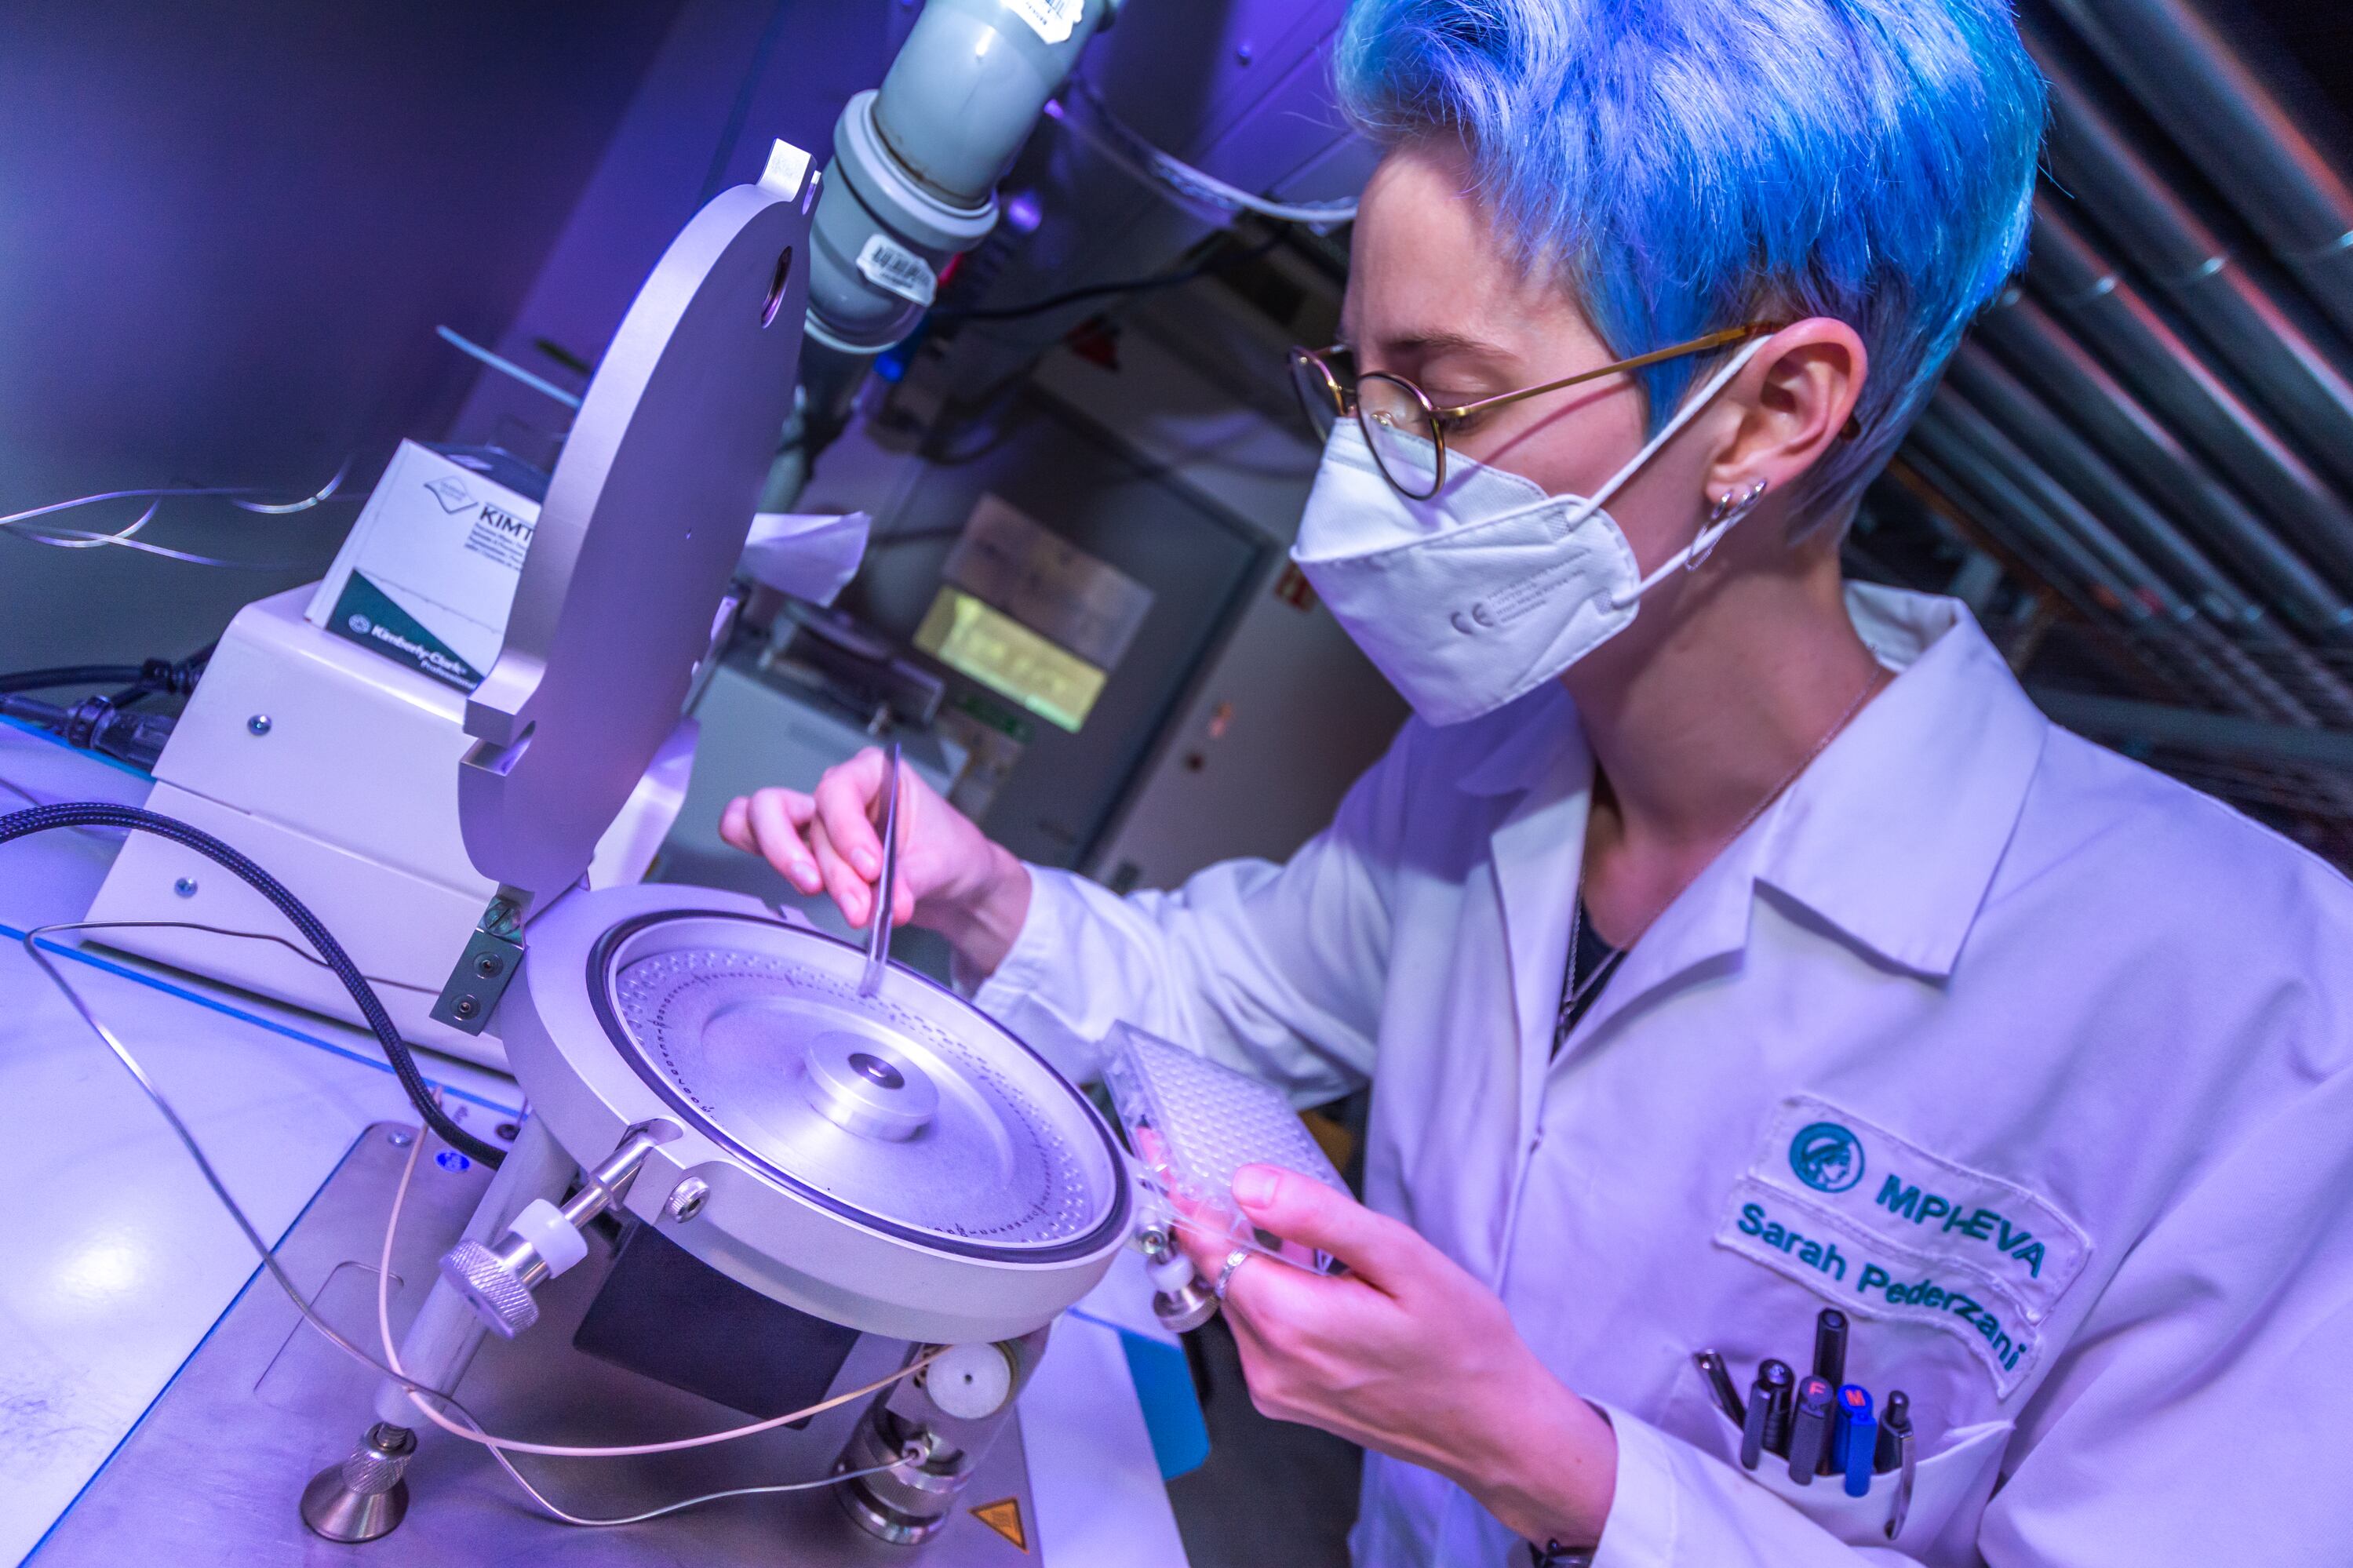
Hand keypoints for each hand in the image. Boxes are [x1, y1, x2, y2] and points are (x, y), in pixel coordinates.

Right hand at [719, 747, 1031, 975]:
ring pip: (762, 820)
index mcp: (873, 773)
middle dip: (823, 863)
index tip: (872, 870)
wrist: (953, 881)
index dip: (847, 832)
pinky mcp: (804, 852)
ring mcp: (814, 821)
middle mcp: (837, 792)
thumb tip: (889, 905)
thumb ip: (910, 880)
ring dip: (786, 861)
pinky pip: (751, 836)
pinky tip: (785, 877)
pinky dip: (757, 853)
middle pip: (793, 809)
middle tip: (856, 905)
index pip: (837, 791)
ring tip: (823, 897)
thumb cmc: (950, 853)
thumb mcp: (943, 863)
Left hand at [1179, 1165, 1617, 1549]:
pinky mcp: (1284, 1399)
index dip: (1184, 1194)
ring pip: (1240, 1300)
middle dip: (1236, 1226)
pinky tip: (1327, 1289)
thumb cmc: (1463, 1344)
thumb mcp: (1401, 1258)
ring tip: (1327, 1254)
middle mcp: (1267, 1363)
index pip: (1206, 1244)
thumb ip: (1318, 1217)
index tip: (1162, 1153)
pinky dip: (1277, 1298)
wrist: (1493, 1427)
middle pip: (1220, 1271)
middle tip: (1276, 1192)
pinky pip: (1260, 1331)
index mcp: (1290, 1322)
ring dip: (1263, 1264)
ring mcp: (1273, 1388)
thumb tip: (1248, 1184)